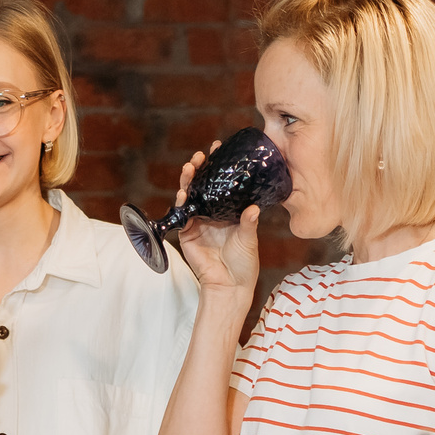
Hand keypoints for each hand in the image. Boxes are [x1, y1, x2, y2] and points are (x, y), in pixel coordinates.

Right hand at [173, 145, 260, 298]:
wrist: (230, 285)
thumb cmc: (244, 262)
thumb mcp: (250, 239)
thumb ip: (249, 223)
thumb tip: (254, 208)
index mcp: (228, 210)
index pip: (222, 183)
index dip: (220, 166)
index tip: (220, 149)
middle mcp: (212, 212)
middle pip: (202, 184)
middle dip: (200, 168)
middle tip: (201, 156)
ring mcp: (198, 221)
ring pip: (190, 195)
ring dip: (188, 180)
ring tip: (190, 167)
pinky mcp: (186, 233)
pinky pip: (181, 214)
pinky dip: (181, 202)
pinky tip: (183, 193)